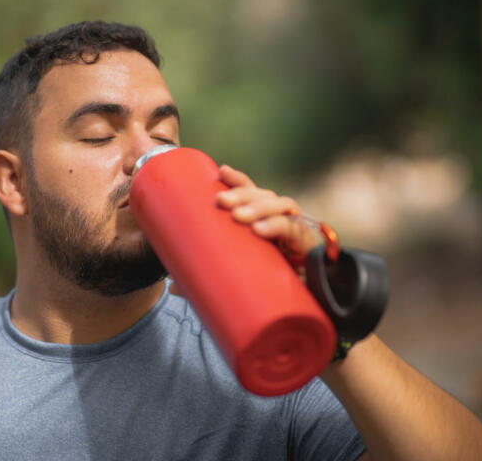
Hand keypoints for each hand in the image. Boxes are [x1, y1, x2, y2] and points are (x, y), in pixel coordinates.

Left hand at [169, 164, 317, 297]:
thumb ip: (207, 280)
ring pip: (281, 205)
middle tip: (221, 201)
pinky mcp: (309, 247)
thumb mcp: (237, 279)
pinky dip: (277, 226)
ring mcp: (296, 232)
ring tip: (238, 217)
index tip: (221, 171)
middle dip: (243, 193)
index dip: (240, 180)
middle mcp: (281, 223)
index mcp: (265, 223)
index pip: (254, 194)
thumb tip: (172, 286)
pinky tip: (260, 230)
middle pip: (264, 195)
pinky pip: (295, 230)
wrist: (303, 309)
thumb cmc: (270, 289)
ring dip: (258, 207)